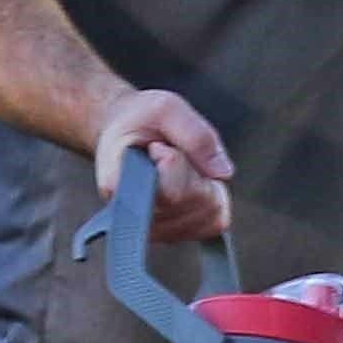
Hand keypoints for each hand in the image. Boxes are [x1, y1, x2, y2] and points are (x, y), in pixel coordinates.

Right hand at [93, 88, 232, 242]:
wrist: (126, 135)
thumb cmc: (141, 120)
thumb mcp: (166, 108)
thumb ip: (195, 134)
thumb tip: (223, 173)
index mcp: (119, 184)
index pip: (170, 192)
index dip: (176, 161)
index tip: (158, 145)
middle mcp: (133, 217)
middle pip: (195, 200)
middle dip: (194, 169)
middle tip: (170, 152)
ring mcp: (155, 231)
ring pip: (209, 212)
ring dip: (205, 183)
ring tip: (179, 167)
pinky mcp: (176, 235)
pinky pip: (216, 221)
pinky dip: (213, 198)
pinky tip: (192, 183)